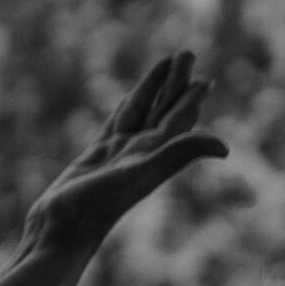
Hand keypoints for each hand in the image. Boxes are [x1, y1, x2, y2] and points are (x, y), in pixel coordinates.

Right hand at [24, 52, 226, 255]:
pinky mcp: (95, 157)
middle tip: (186, 53)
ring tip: (163, 66)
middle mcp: (140, 154)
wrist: (59, 232)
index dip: (191, 99)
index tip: (204, 77)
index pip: (177, 120)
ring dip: (152, 90)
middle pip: (162, 110)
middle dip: (175, 84)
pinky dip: (125, 108)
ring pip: (140, 113)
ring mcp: (117, 155)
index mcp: (153, 155)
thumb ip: (177, 155)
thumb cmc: (95, 208)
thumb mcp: (138, 175)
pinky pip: (115, 124)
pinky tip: (127, 101)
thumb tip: (225, 147)